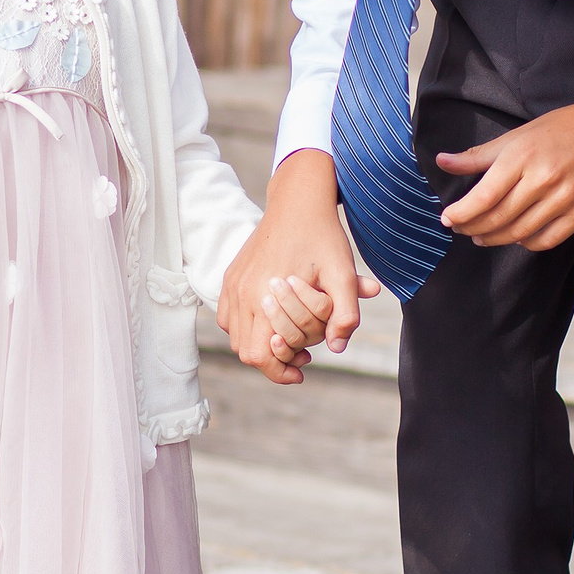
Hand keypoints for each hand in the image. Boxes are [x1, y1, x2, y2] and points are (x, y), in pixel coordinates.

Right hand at [217, 150, 378, 385]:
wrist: (298, 201)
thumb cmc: (322, 236)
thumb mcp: (343, 275)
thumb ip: (345, 315)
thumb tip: (336, 348)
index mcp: (264, 296)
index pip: (259, 356)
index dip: (280, 372)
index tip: (302, 372)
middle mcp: (241, 293)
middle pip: (245, 350)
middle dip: (272, 361)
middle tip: (301, 356)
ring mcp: (232, 284)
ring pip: (235, 335)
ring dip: (258, 343)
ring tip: (287, 338)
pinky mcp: (231, 276)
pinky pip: (229, 315)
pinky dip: (246, 326)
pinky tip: (271, 318)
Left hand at [437, 96, 573, 250]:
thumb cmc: (559, 130)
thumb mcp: (516, 136)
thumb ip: (478, 155)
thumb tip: (442, 161)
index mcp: (522, 157)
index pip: (484, 196)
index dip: (462, 213)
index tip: (448, 218)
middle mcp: (543, 179)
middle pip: (498, 218)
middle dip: (473, 227)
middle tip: (460, 228)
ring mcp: (564, 198)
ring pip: (520, 232)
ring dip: (494, 239)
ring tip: (480, 236)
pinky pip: (547, 239)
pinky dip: (526, 243)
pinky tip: (515, 238)